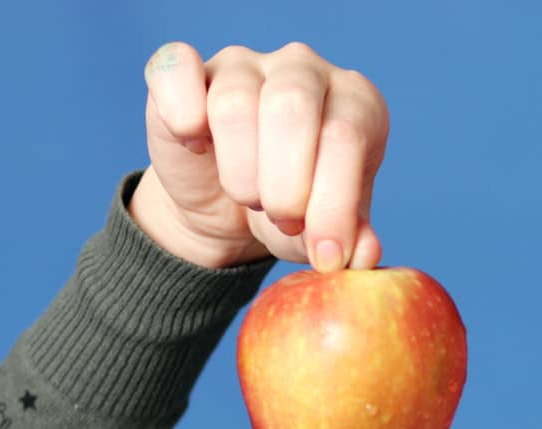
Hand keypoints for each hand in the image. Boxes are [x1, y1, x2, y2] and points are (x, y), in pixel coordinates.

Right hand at [133, 41, 388, 270]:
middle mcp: (305, 68)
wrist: (224, 211)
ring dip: (240, 172)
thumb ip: (351, 241)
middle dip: (285, 186)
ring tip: (248, 197)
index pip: (347, 135)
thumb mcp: (323, 235)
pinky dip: (182, 114)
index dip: (333, 203)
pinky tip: (195, 145)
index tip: (323, 253)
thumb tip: (364, 253)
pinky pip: (177, 69)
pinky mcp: (187, 68)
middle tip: (282, 219)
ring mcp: (244, 62)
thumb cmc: (288, 214)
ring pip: (235, 104)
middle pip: (293, 107)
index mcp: (355, 102)